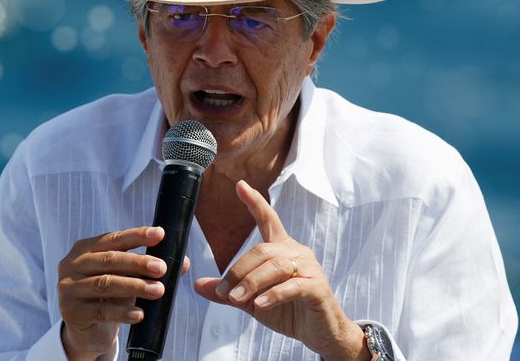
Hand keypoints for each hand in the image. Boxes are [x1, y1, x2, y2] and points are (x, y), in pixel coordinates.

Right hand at [57, 226, 189, 360]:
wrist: (87, 330)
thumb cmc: (110, 296)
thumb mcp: (127, 278)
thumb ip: (149, 268)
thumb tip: (183, 262)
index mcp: (85, 249)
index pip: (114, 238)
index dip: (137, 235)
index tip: (160, 234)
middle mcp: (72, 264)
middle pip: (110, 260)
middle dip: (139, 263)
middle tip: (162, 268)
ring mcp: (69, 288)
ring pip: (106, 284)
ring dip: (135, 286)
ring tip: (158, 290)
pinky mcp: (71, 312)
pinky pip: (100, 311)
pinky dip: (122, 312)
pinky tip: (139, 314)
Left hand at [194, 181, 366, 360]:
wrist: (320, 333)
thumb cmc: (288, 311)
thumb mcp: (253, 301)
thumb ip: (230, 292)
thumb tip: (199, 285)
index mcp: (281, 249)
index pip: (268, 219)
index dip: (254, 202)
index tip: (240, 185)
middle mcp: (296, 252)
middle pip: (262, 250)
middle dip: (239, 270)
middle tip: (223, 291)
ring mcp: (309, 268)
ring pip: (275, 266)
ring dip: (252, 282)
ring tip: (237, 299)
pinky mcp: (317, 287)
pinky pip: (293, 286)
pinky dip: (274, 294)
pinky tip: (261, 304)